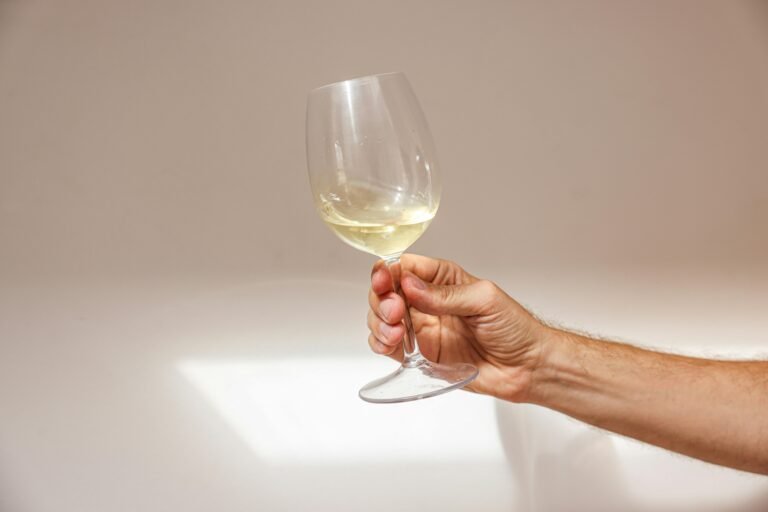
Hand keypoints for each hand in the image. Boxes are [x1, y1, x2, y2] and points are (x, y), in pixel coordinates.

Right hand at [367, 254, 548, 401]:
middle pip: (386, 292)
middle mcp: (428, 301)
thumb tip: (410, 285)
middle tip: (394, 313)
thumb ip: (446, 295)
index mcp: (443, 279)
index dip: (388, 272)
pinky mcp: (421, 354)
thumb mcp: (484, 300)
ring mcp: (422, 328)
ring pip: (382, 318)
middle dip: (381, 300)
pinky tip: (389, 343)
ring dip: (378, 322)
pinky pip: (389, 346)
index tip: (383, 281)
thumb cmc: (515, 328)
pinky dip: (380, 343)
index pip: (404, 267)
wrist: (528, 368)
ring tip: (394, 332)